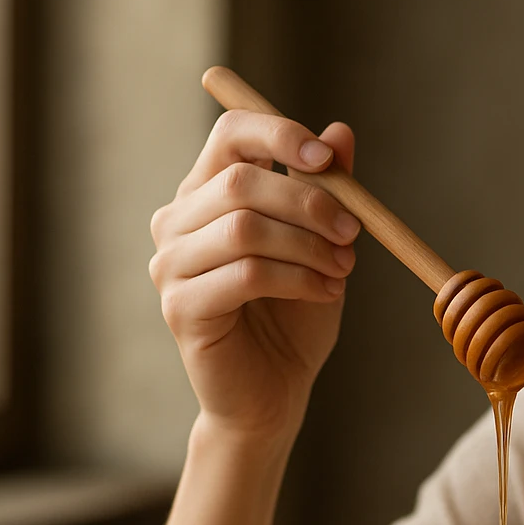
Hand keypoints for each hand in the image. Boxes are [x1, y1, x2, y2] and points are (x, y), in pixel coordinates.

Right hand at [149, 110, 361, 438]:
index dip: (279, 135)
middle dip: (309, 202)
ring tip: (342, 269)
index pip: (230, 134)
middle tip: (353, 232)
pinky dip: (298, 280)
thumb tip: (340, 132)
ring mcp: (170, 265)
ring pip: (244, 228)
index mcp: (205, 194)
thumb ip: (324, 189)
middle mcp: (176, 222)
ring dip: (308, 246)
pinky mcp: (180, 307)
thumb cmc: (294, 315)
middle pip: (239, 180)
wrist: (274, 392)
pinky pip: (245, 275)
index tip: (328, 159)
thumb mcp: (320, 243)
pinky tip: (326, 293)